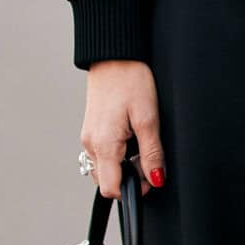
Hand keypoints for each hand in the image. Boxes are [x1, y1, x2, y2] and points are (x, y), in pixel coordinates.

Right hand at [81, 59, 164, 198]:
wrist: (114, 55)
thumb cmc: (131, 80)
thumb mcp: (148, 118)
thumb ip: (151, 153)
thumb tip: (156, 180)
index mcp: (104, 145)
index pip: (112, 189)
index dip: (134, 190)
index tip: (151, 177)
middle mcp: (91, 144)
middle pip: (107, 181)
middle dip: (129, 178)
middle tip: (147, 156)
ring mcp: (89, 137)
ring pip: (104, 168)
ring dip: (122, 165)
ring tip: (138, 142)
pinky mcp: (91, 129)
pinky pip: (102, 153)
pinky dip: (116, 153)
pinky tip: (128, 135)